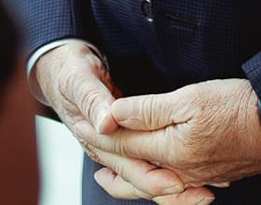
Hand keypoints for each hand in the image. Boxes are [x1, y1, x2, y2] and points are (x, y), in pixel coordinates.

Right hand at [33, 43, 202, 201]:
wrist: (57, 67)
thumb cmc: (68, 71)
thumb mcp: (78, 79)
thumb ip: (93, 100)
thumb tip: (106, 123)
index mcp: (93, 138)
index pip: (125, 164)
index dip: (151, 176)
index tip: (177, 182)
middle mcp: (105, 150)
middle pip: (140, 178)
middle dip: (171, 189)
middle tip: (202, 195)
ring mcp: (116, 147)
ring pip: (146, 176)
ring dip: (174, 188)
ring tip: (203, 194)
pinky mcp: (126, 141)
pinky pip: (149, 163)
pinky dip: (169, 171)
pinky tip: (192, 177)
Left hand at [90, 79, 260, 191]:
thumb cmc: (238, 106)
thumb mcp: (189, 98)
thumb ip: (146, 109)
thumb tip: (111, 115)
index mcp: (170, 151)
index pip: (123, 144)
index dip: (99, 131)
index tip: (78, 120)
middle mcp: (179, 172)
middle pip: (131, 167)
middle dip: (104, 153)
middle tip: (82, 138)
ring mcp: (195, 177)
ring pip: (148, 184)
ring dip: (122, 177)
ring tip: (103, 173)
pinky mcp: (208, 175)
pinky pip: (168, 185)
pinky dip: (148, 181)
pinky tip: (147, 176)